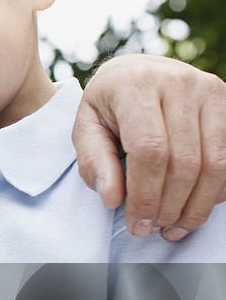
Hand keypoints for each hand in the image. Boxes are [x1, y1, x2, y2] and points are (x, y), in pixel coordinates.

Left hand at [73, 54, 225, 240]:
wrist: (134, 71)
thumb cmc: (107, 104)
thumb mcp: (86, 128)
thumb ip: (95, 163)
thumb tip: (113, 200)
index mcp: (136, 85)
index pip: (149, 150)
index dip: (146, 194)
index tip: (137, 222)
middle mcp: (178, 82)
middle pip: (185, 161)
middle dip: (169, 205)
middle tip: (153, 228)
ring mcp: (209, 90)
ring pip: (215, 163)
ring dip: (196, 205)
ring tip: (173, 226)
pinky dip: (215, 191)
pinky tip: (193, 207)